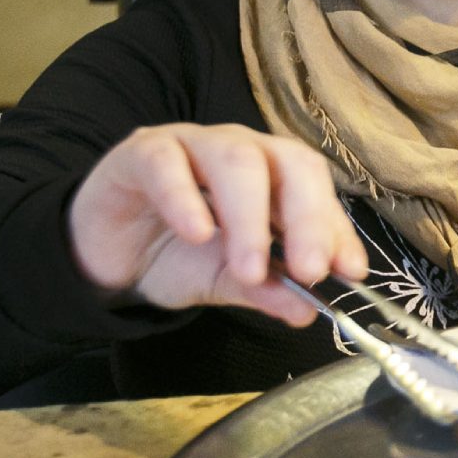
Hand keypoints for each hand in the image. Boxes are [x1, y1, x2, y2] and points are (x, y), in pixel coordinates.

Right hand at [67, 123, 368, 324]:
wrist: (107, 254)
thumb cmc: (177, 255)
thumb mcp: (227, 281)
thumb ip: (268, 291)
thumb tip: (309, 311)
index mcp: (273, 177)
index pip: (316, 189)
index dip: (336, 228)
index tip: (350, 272)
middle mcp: (242, 152)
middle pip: (288, 162)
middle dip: (307, 216)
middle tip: (310, 271)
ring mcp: (193, 146)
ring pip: (235, 157)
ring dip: (249, 216)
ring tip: (250, 267)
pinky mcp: (142, 153)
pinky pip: (167, 162)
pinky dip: (184, 197)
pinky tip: (197, 233)